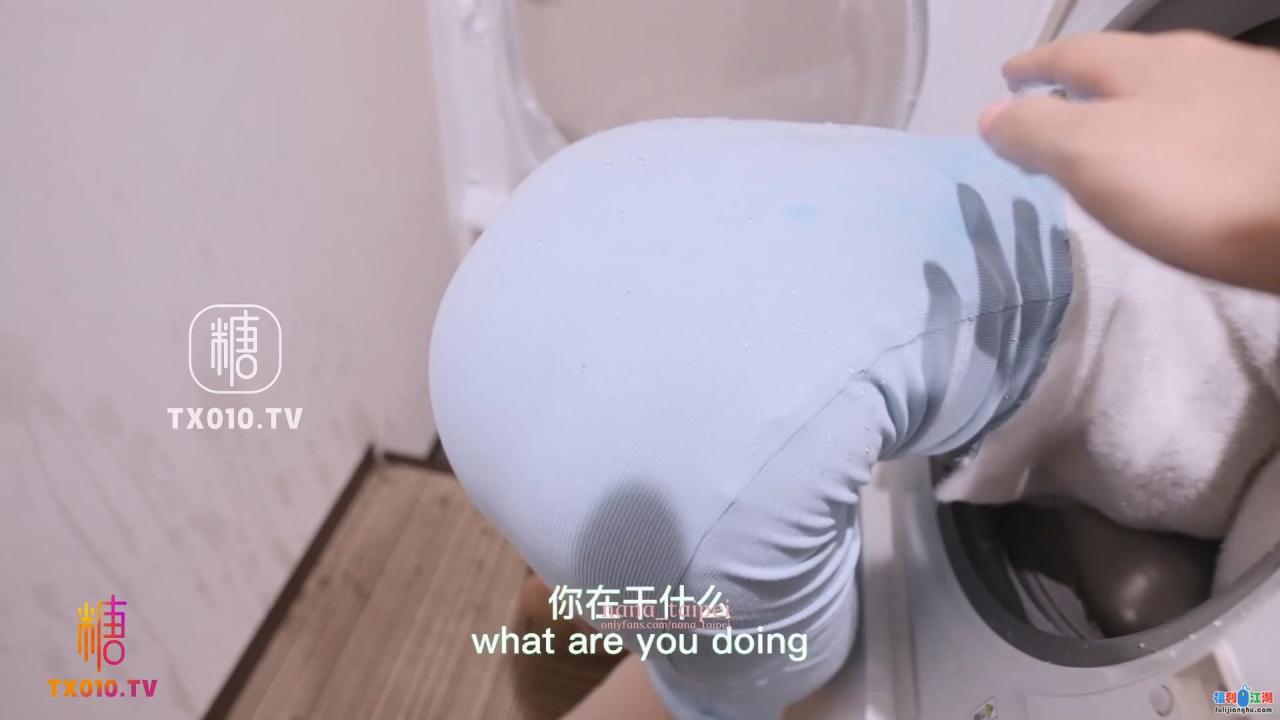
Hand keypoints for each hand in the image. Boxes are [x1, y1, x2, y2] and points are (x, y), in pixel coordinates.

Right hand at [980, 31, 1279, 292]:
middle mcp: (1200, 65)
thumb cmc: (1200, 184)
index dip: (1034, 68)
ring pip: (1178, 89)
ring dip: (1140, 106)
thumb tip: (993, 113)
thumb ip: (1037, 131)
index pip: (1073, 55)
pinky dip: (1184, 133)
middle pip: (1130, 65)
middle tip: (1057, 103)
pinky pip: (1216, 121)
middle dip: (1088, 81)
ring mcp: (1250, 96)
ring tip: (1118, 133)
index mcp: (1146, 65)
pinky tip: (1191, 160)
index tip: (1009, 77)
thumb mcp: (1093, 156)